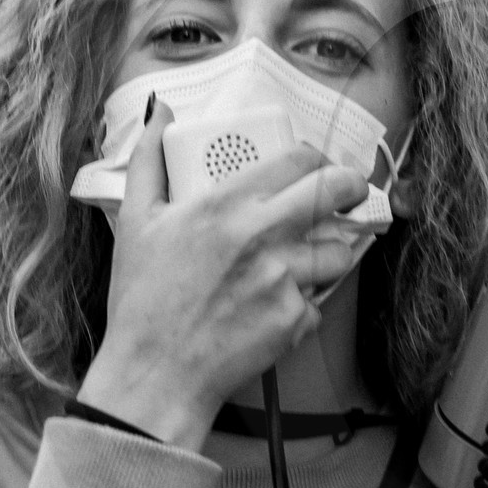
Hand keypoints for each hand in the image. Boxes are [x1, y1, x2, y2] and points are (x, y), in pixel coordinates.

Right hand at [77, 100, 369, 449]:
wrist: (154, 375)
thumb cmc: (142, 300)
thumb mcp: (135, 220)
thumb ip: (150, 159)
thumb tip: (160, 111)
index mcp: (226, 205)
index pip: (299, 160)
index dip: (318, 158)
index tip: (318, 166)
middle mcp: (262, 237)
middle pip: (336, 192)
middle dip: (351, 187)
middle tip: (348, 193)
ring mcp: (283, 280)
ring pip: (338, 251)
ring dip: (329, 252)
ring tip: (306, 258)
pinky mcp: (294, 320)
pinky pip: (317, 301)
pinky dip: (302, 303)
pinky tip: (271, 309)